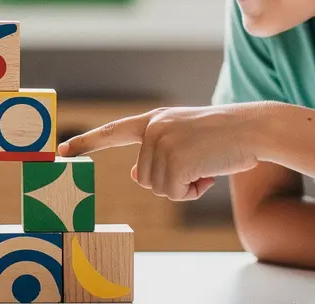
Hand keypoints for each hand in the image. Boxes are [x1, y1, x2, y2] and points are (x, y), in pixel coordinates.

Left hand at [58, 104, 264, 200]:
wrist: (252, 128)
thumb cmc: (222, 138)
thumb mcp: (184, 142)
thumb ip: (158, 154)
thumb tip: (135, 176)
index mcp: (153, 120)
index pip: (112, 132)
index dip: (86, 143)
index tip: (61, 150)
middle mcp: (153, 129)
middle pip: (145, 178)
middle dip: (173, 181)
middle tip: (199, 165)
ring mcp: (162, 143)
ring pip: (159, 189)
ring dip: (184, 187)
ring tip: (205, 166)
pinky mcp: (176, 160)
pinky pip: (176, 194)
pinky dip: (194, 191)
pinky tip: (209, 174)